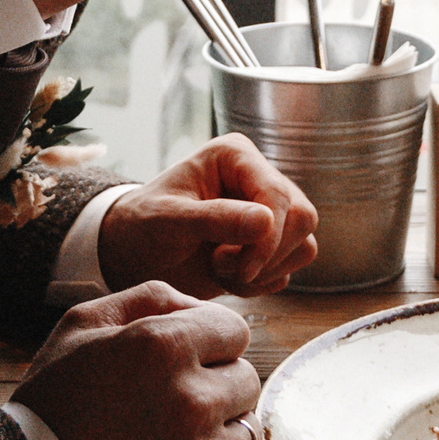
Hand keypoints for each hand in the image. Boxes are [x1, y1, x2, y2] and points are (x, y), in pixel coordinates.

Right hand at [10, 280, 261, 439]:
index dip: (208, 344)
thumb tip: (199, 307)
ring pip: (242, 434)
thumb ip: (148, 300)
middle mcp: (193, 401)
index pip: (235, 330)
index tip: (183, 363)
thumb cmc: (50, 414)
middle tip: (166, 411)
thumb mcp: (78, 331)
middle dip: (214, 389)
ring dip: (211, 439)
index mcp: (162, 348)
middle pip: (245, 381)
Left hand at [97, 134, 318, 297]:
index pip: (278, 194)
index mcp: (236, 156)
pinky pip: (291, 267)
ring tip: (221, 269)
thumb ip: (213, 218)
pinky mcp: (272, 242)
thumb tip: (265, 222)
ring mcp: (270, 211)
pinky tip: (229, 279)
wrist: (134, 256)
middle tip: (220, 265)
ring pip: (303, 244)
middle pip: (302, 218)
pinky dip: (263, 283)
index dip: (267, 237)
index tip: (239, 267)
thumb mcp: (167, 221)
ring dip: (265, 270)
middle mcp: (259, 179)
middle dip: (266, 255)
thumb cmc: (142, 227)